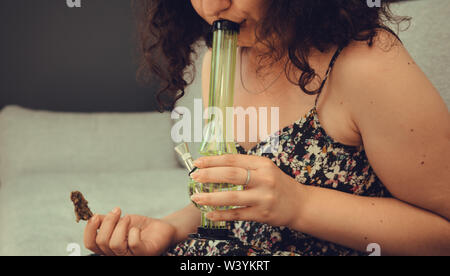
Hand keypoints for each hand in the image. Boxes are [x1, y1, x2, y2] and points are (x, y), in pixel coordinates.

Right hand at [84, 207, 175, 255]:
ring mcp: (130, 256)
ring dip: (121, 225)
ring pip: (115, 244)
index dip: (89, 230)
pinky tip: (137, 229)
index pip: (90, 245)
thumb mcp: (119, 221)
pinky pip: (133, 244)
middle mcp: (117, 255)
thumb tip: (92, 217)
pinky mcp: (144, 254)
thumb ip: (105, 221)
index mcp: (108, 249)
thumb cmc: (139, 226)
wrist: (160, 227)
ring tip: (128, 219)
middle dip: (108, 222)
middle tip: (117, 211)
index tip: (96, 215)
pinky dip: (134, 231)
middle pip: (101, 242)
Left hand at [190, 154, 304, 227]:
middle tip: (194, 177)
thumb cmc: (278, 184)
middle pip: (231, 175)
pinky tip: (210, 214)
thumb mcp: (265, 168)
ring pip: (232, 197)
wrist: (300, 204)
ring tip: (196, 197)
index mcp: (262, 164)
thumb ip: (245, 166)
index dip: (213, 160)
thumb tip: (215, 165)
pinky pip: (237, 214)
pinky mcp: (262, 214)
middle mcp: (263, 179)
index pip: (233, 160)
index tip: (198, 162)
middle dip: (209, 175)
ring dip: (211, 197)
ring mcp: (263, 197)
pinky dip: (222, 214)